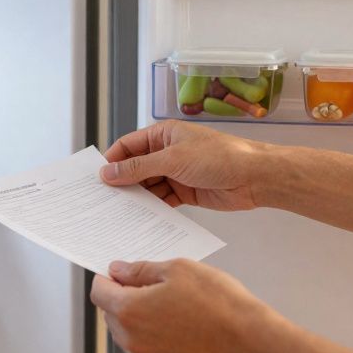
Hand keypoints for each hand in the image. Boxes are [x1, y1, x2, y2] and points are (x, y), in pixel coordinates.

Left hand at [89, 258, 274, 352]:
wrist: (249, 340)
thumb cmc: (218, 302)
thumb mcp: (178, 270)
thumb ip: (140, 270)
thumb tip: (118, 271)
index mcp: (129, 311)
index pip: (98, 292)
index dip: (107, 278)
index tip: (120, 273)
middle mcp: (132, 339)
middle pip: (110, 313)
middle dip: (123, 297)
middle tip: (152, 284)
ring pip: (127, 333)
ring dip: (138, 317)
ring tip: (170, 304)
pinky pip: (146, 349)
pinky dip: (153, 335)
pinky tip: (178, 324)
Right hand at [100, 121, 270, 211]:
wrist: (254, 178)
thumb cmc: (219, 157)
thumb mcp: (173, 160)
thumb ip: (138, 167)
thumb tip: (108, 172)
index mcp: (164, 134)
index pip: (129, 145)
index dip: (112, 160)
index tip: (98, 179)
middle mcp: (168, 152)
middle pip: (136, 167)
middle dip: (122, 182)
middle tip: (104, 199)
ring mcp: (177, 173)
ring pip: (148, 185)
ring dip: (136, 197)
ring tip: (119, 211)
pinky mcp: (185, 192)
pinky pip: (162, 199)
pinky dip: (152, 207)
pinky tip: (141, 217)